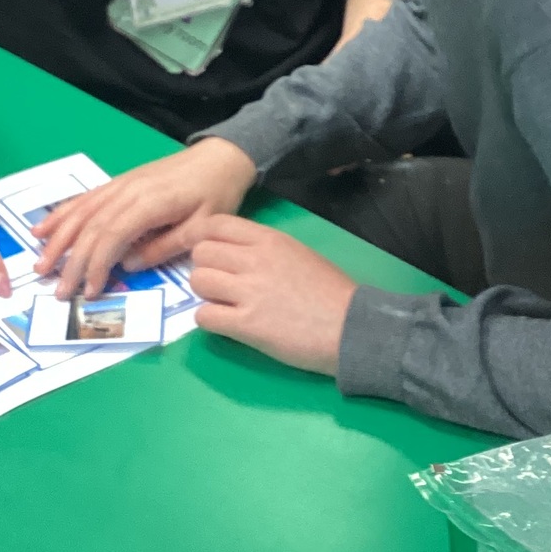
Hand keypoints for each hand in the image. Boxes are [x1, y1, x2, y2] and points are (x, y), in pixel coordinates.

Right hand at [32, 137, 256, 300]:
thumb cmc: (216, 193)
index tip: (90, 291)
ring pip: (81, 212)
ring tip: (40, 265)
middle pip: (90, 228)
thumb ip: (165, 246)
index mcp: (149, 203)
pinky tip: (45, 229)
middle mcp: (127, 191)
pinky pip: (85, 199)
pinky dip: (63, 214)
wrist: (220, 157)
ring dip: (58, 240)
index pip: (112, 236)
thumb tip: (128, 265)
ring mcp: (120, 185)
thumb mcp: (202, 226)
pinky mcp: (118, 182)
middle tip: (57, 291)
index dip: (97, 265)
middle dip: (71, 262)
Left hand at [190, 216, 357, 373]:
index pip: (216, 224)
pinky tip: (227, 323)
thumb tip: (236, 255)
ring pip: (198, 281)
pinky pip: (204, 316)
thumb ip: (266, 249)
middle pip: (202, 252)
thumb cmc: (331, 292)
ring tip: (223, 304)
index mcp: (270, 239)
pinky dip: (209, 320)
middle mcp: (255, 259)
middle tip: (219, 283)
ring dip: (205, 294)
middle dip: (205, 267)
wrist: (352, 328)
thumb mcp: (299, 254)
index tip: (210, 254)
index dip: (204, 238)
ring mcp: (249, 292)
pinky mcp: (246, 325)